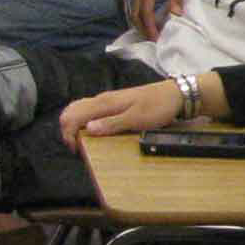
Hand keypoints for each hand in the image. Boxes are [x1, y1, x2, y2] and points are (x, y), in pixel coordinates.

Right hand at [58, 79, 183, 151]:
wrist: (176, 94)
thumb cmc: (158, 107)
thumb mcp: (137, 119)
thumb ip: (112, 124)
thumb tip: (88, 129)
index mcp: (105, 103)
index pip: (74, 115)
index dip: (69, 134)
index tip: (76, 150)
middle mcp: (103, 99)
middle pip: (72, 110)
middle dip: (68, 129)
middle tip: (77, 147)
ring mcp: (108, 100)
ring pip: (81, 109)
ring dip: (75, 125)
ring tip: (82, 141)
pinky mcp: (115, 103)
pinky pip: (91, 110)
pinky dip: (85, 121)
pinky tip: (93, 131)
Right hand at [134, 0, 193, 37]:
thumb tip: (176, 15)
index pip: (145, 11)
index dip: (149, 26)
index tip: (156, 38)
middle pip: (135, 12)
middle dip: (142, 28)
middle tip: (153, 40)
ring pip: (134, 8)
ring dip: (141, 22)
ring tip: (152, 33)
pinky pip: (138, 3)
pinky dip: (142, 14)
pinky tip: (153, 20)